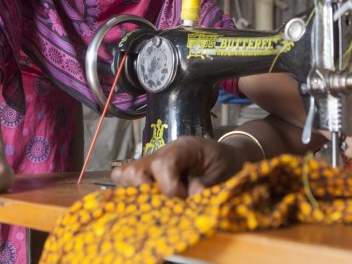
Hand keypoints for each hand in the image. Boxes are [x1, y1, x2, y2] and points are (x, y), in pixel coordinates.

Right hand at [111, 136, 244, 197]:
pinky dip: (133, 191)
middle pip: (135, 170)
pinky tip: (150, 200)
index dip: (168, 187)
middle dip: (148, 193)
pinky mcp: (148, 172)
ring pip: (126, 174)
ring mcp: (152, 161)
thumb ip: (205, 185)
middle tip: (168, 203)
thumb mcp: (222, 174)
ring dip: (138, 193)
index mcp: (183, 147)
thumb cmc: (224, 164)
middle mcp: (162, 151)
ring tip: (158, 202)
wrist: (225, 156)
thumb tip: (190, 194)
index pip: (162, 164)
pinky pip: (126, 178)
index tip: (183, 198)